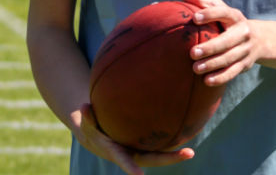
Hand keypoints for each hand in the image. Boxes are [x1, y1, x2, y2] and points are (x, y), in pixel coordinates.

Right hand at [72, 103, 193, 174]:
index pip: (126, 161)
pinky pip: (160, 143)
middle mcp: (133, 154)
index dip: (131, 168)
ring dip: (175, 154)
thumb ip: (87, 116)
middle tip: (189, 153)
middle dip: (171, 159)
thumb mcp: (87, 123)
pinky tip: (186, 130)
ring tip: (191, 151)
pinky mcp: (146, 145)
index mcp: (118, 152)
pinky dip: (171, 140)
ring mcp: (141, 151)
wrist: (99, 137)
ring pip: (160, 154)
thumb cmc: (93, 128)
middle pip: (154, 160)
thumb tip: (84, 106)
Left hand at [175, 0, 264, 86]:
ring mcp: (245, 49)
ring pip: (230, 58)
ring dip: (213, 64)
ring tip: (195, 68)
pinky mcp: (245, 64)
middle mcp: (242, 32)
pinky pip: (234, 72)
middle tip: (192, 53)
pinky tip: (207, 81)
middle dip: (211, 47)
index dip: (210, 14)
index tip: (194, 18)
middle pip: (228, 40)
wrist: (258, 39)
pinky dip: (221, 77)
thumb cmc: (226, 20)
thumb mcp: (216, 7)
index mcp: (234, 15)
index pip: (223, 12)